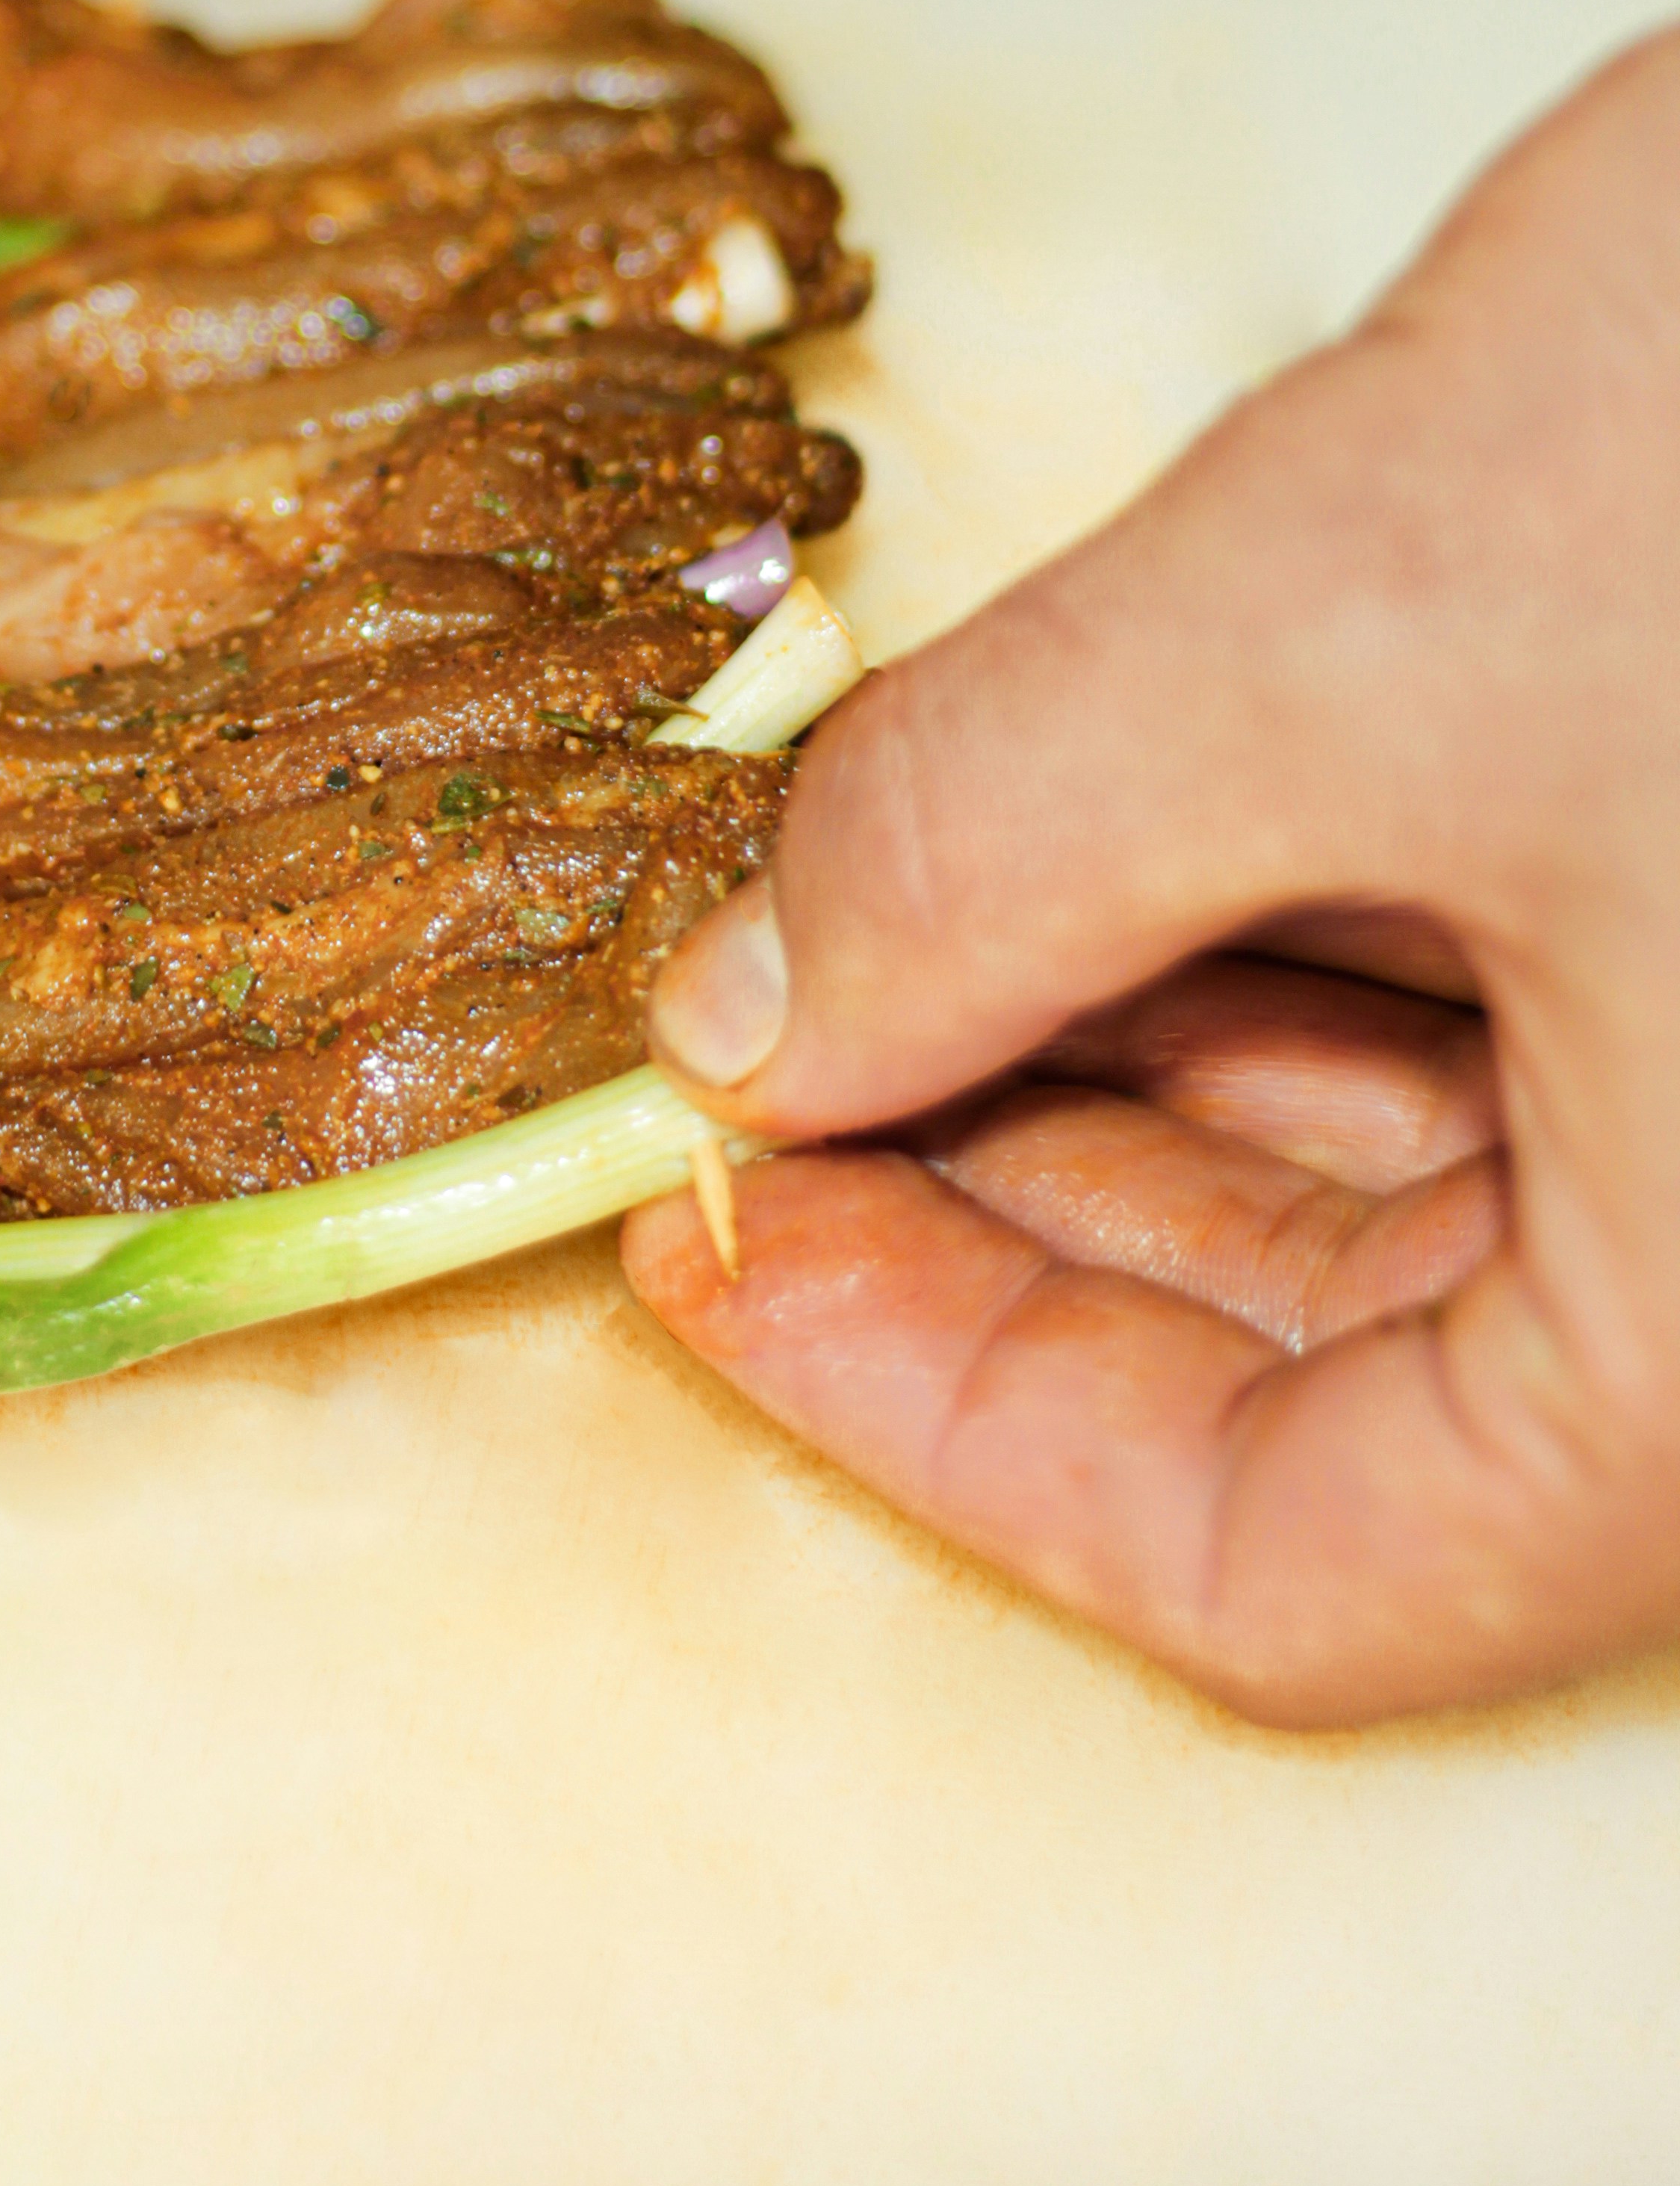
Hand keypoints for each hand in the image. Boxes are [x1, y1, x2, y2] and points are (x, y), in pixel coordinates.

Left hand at [634, 25, 1679, 1724]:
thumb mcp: (1360, 622)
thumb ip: (1011, 839)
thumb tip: (750, 1007)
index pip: (1291, 1564)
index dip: (946, 1420)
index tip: (707, 1252)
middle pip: (1324, 1374)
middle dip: (995, 1200)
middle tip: (733, 1053)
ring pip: (1388, 1168)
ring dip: (1092, 1038)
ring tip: (842, 895)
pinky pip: (1478, 988)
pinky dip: (1242, 907)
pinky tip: (1045, 786)